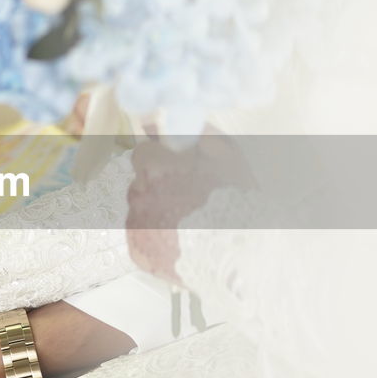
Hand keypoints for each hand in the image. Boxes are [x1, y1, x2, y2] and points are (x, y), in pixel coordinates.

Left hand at [126, 134, 252, 283]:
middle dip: (162, 185)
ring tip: (190, 223)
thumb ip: (197, 133)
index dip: (163, 158)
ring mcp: (136, 225)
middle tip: (191, 197)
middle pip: (142, 182)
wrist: (240, 254)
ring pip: (142, 210)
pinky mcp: (138, 252)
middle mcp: (138, 194)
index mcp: (155, 166)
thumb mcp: (227, 155)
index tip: (179, 167)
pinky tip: (181, 240)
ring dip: (160, 211)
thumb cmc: (237, 202)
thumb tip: (174, 123)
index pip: (144, 152)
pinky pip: (143, 237)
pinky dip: (157, 237)